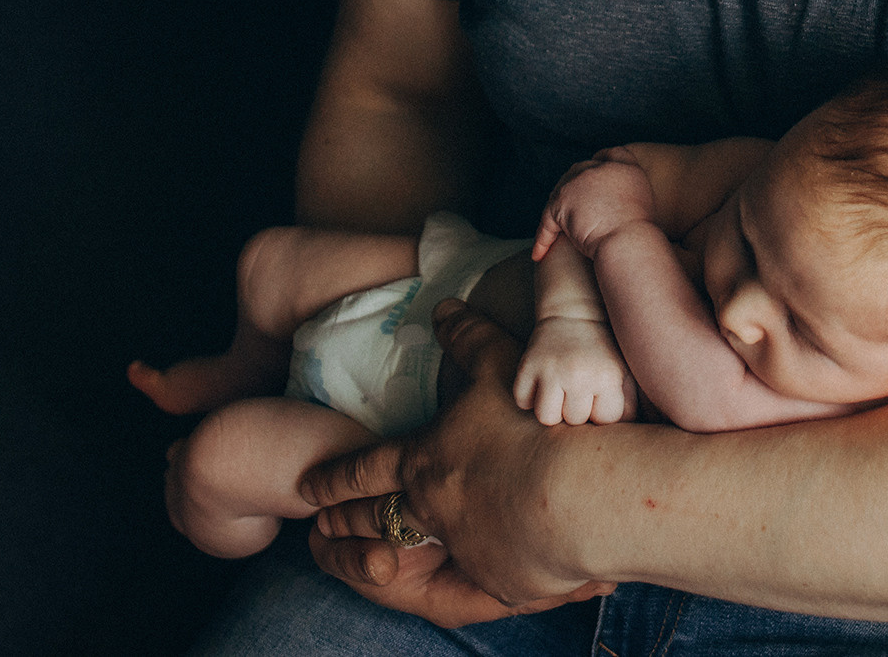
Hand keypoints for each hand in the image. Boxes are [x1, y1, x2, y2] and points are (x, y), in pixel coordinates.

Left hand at [301, 300, 613, 615]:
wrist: (578, 496)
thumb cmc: (533, 424)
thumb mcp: (499, 364)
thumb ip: (467, 337)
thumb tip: (443, 308)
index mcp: (425, 460)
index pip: (365, 469)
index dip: (334, 477)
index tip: (309, 488)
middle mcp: (431, 509)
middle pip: (377, 518)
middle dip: (347, 521)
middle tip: (324, 527)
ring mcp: (462, 549)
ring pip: (419, 552)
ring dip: (394, 550)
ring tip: (380, 556)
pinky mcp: (497, 580)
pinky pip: (479, 576)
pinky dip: (477, 567)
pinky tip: (482, 564)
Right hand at [514, 316, 636, 424]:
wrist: (576, 313)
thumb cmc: (605, 350)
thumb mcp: (627, 373)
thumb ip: (632, 406)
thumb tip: (630, 440)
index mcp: (608, 376)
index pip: (605, 421)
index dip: (603, 410)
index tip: (602, 393)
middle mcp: (578, 374)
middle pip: (574, 421)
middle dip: (578, 409)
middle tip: (581, 386)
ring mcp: (550, 369)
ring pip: (546, 418)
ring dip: (553, 408)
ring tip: (562, 390)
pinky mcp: (526, 365)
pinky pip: (522, 402)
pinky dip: (529, 397)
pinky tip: (543, 382)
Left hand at [533, 151, 655, 258]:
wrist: (627, 242)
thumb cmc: (640, 234)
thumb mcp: (645, 202)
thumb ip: (629, 192)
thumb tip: (616, 202)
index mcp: (626, 167)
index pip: (610, 155)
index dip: (601, 161)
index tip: (595, 172)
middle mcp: (600, 168)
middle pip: (581, 170)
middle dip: (576, 187)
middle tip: (573, 210)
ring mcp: (578, 183)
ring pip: (561, 192)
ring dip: (558, 210)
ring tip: (555, 232)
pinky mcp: (561, 202)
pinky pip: (547, 219)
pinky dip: (543, 238)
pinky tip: (539, 255)